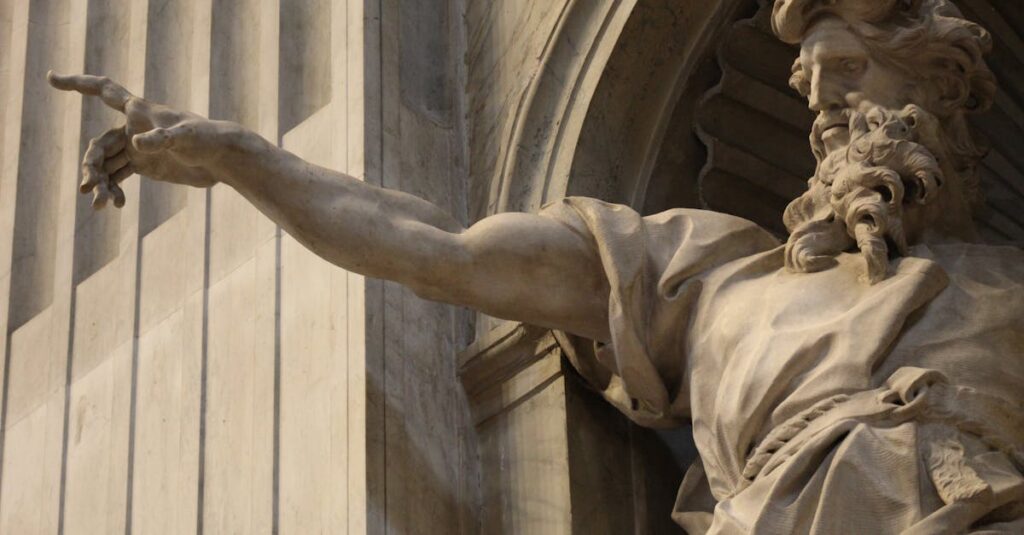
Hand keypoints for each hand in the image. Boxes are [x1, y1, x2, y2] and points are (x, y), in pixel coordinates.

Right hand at [48, 71, 235, 208]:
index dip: (77, 84)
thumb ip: (162, 139)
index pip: (102, 91)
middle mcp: (133, 127)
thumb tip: (136, 144)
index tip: (51, 78)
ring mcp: (137, 147)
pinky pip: (118, 177)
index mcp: (139, 111)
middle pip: (99, 144)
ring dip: (99, 183)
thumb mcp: (186, 138)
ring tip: (100, 205)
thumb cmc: (207, 140)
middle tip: (89, 188)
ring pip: (106, 164)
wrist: (222, 159)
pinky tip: (115, 204)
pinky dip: (113, 189)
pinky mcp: (145, 165)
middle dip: (92, 166)